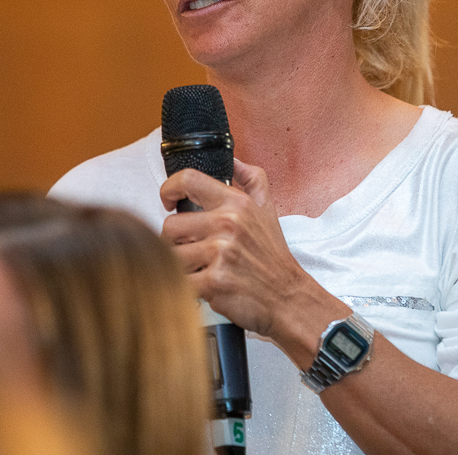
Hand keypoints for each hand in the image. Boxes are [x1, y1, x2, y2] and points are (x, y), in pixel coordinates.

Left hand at [159, 159, 310, 338]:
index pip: (188, 180)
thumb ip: (250, 178)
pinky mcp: (215, 282)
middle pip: (170, 226)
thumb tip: (232, 160)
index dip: (169, 189)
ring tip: (202, 269)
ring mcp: (221, 253)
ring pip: (171, 255)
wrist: (288, 297)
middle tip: (194, 250)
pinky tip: (205, 286)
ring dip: (182, 266)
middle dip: (177, 242)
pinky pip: (180, 281)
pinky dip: (187, 287)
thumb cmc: (272, 256)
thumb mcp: (268, 208)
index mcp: (237, 203)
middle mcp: (228, 224)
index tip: (168, 202)